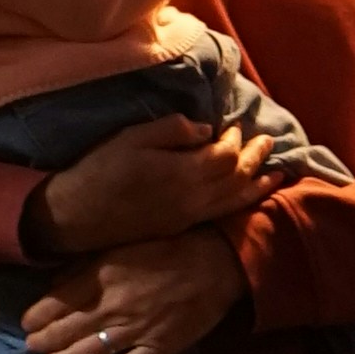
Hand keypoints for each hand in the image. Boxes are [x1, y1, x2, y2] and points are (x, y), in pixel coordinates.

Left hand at [18, 232, 243, 353]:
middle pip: (66, 332)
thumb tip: (54, 283)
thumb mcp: (119, 244)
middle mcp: (113, 307)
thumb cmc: (166, 245)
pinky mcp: (159, 349)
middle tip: (31, 347)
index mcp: (102, 277)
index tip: (26, 323)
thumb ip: (85, 265)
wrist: (216, 263)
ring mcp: (137, 331)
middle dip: (43, 342)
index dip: (35, 318)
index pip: (55, 304)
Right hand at [37, 108, 265, 255]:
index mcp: (182, 174)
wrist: (78, 215)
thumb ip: (173, 129)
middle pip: (236, 179)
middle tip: (269, 142)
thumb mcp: (132, 137)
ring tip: (277, 174)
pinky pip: (221, 214)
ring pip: (233, 201)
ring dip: (256, 185)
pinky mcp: (180, 227)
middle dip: (255, 159)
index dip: (236, 140)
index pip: (225, 157)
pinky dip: (241, 202)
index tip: (236, 125)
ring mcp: (188, 217)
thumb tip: (207, 129)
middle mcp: (193, 200)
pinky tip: (247, 196)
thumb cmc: (101, 169)